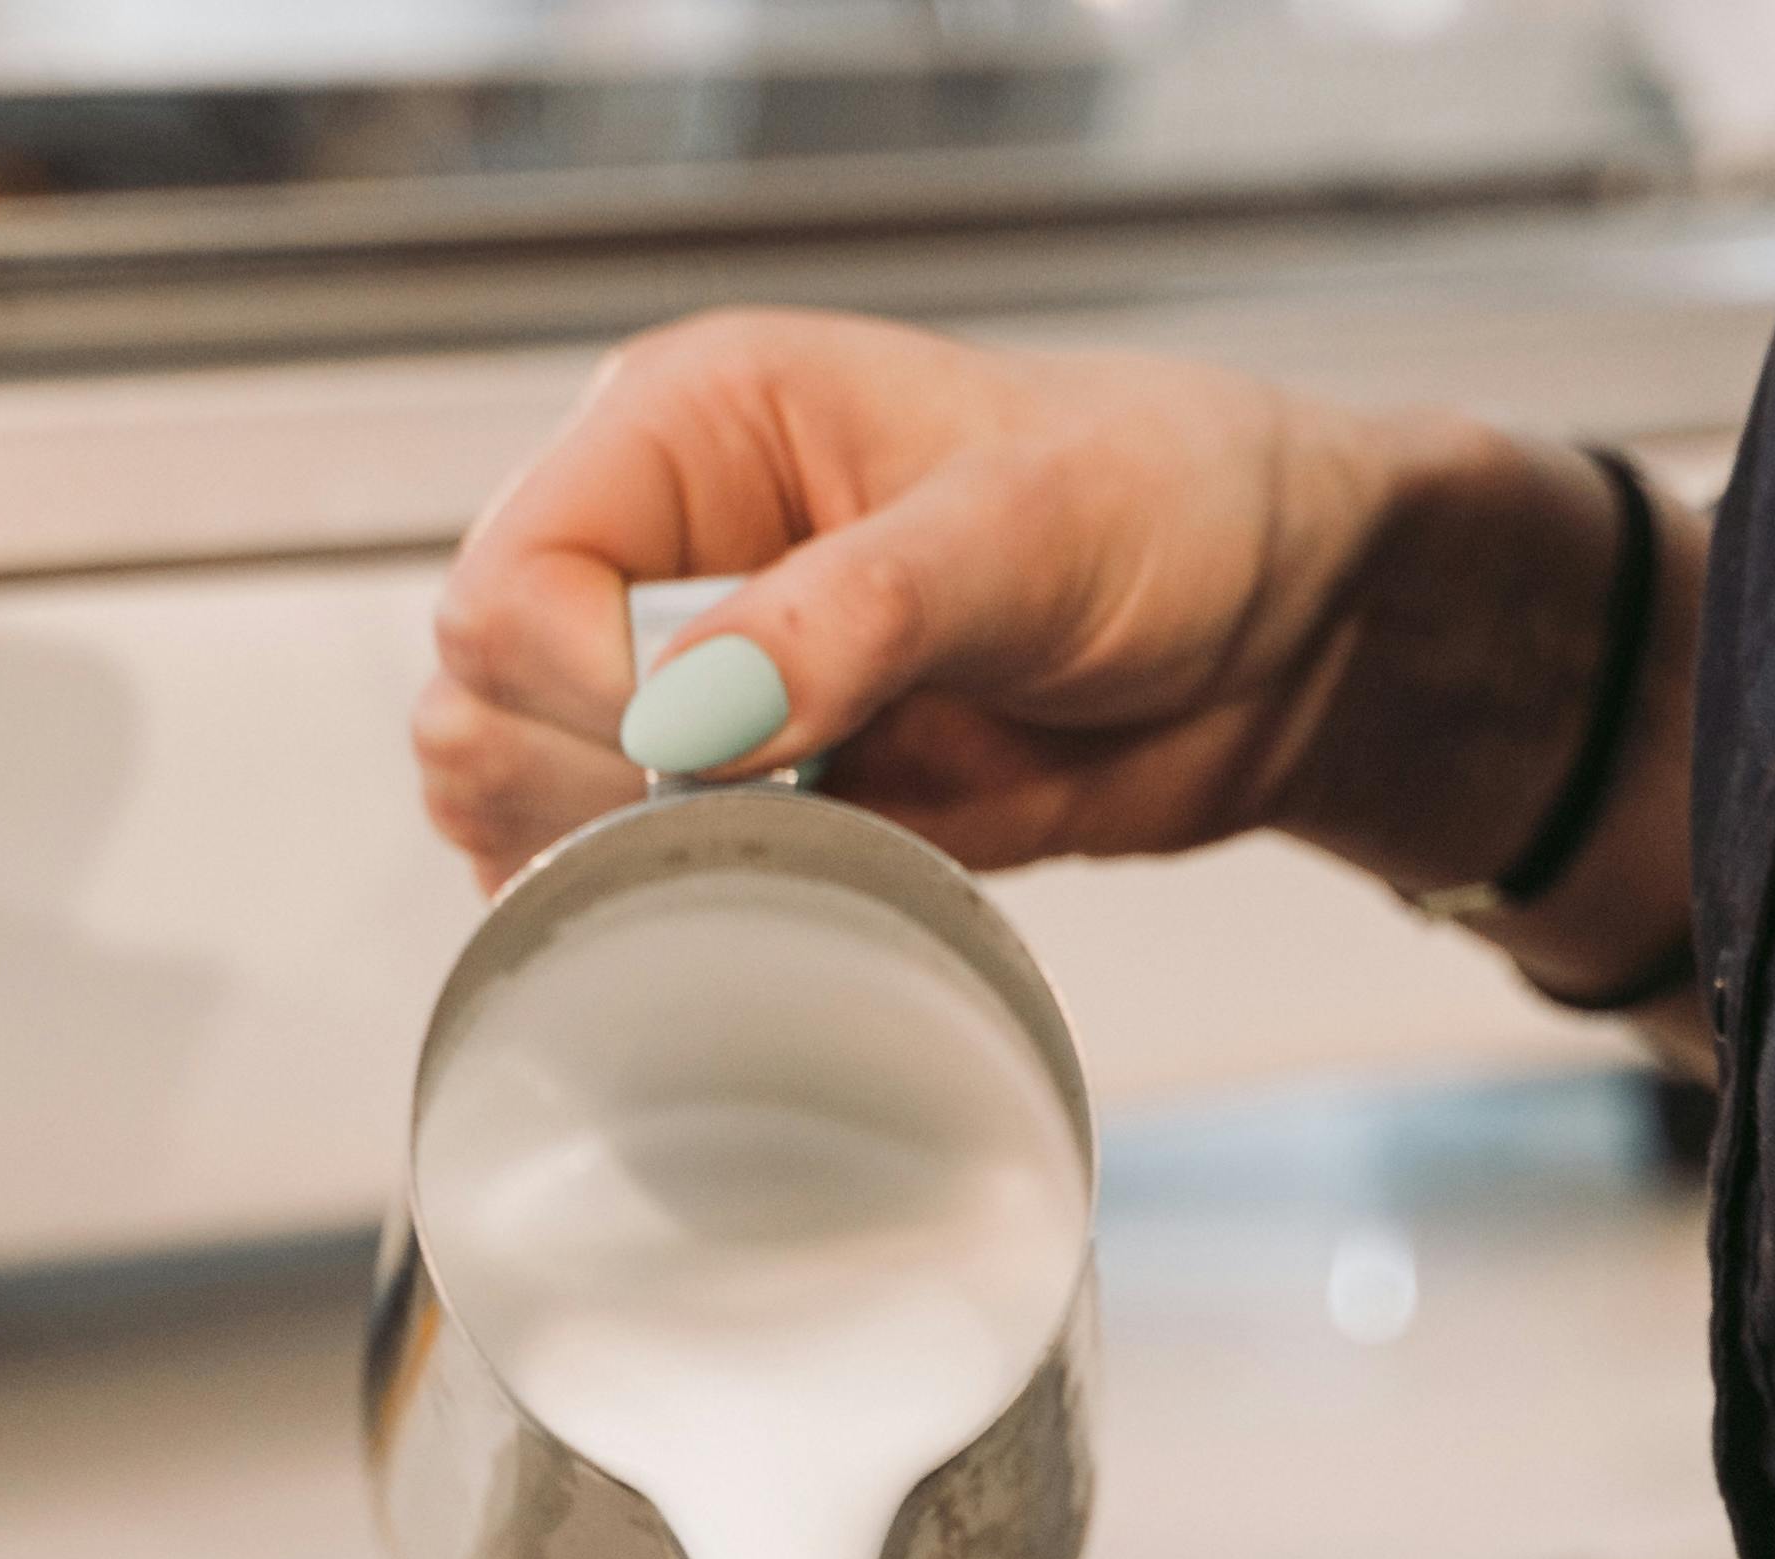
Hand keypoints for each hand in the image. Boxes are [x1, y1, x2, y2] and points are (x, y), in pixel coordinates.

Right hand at [414, 306, 1654, 908]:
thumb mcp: (1026, 533)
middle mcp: (668, 550)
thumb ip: (851, 618)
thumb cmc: (1180, 504)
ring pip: (522, 802)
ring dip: (608, 861)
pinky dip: (666, 913)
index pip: (508, 576)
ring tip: (778, 846)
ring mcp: (702, 688)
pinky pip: (632, 878)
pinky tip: (780, 896)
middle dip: (580, 787)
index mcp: (693, 428)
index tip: (703, 751)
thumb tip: (688, 721)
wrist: (1295, 633)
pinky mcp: (760, 801)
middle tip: (751, 811)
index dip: (574, 688)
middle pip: (480, 702)